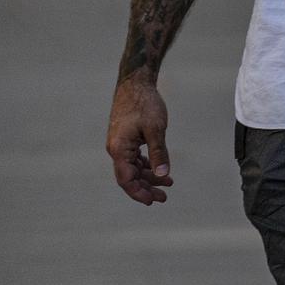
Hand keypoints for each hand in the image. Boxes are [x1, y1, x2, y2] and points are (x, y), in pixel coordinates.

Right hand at [107, 75, 174, 204]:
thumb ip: (159, 152)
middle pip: (130, 176)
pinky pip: (135, 158)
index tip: (152, 201)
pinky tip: (160, 170)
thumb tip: (163, 174)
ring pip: (133, 168)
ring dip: (149, 177)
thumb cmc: (144, 103)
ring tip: (168, 184)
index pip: (126, 179)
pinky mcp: (126, 139)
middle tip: (164, 197)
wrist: (135, 83)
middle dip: (146, 188)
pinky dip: (147, 165)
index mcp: (119, 149)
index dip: (138, 192)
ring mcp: (120, 144)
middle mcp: (116, 149)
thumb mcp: (156, 129)